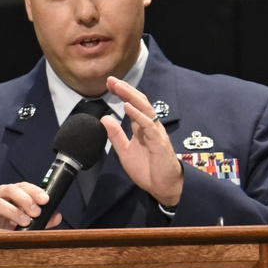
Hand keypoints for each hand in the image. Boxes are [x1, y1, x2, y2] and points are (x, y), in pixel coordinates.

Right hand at [0, 182, 61, 231]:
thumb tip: (56, 216)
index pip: (19, 186)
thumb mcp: (22, 220)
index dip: (33, 190)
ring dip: (13, 212)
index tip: (45, 199)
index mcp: (4, 194)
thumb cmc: (3, 226)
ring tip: (26, 222)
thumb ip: (40, 218)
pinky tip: (12, 235)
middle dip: (24, 199)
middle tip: (36, 212)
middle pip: (7, 190)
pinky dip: (2, 231)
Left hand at [104, 76, 183, 206]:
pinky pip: (148, 126)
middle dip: (125, 90)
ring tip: (119, 87)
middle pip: (139, 102)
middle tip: (111, 80)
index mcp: (142, 127)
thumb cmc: (147, 170)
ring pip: (145, 109)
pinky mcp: (159, 142)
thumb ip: (115, 135)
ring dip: (131, 97)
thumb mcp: (125, 151)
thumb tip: (104, 118)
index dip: (122, 93)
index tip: (109, 84)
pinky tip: (128, 107)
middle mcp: (150, 126)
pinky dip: (138, 115)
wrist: (163, 187)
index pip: (132, 105)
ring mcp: (155, 133)